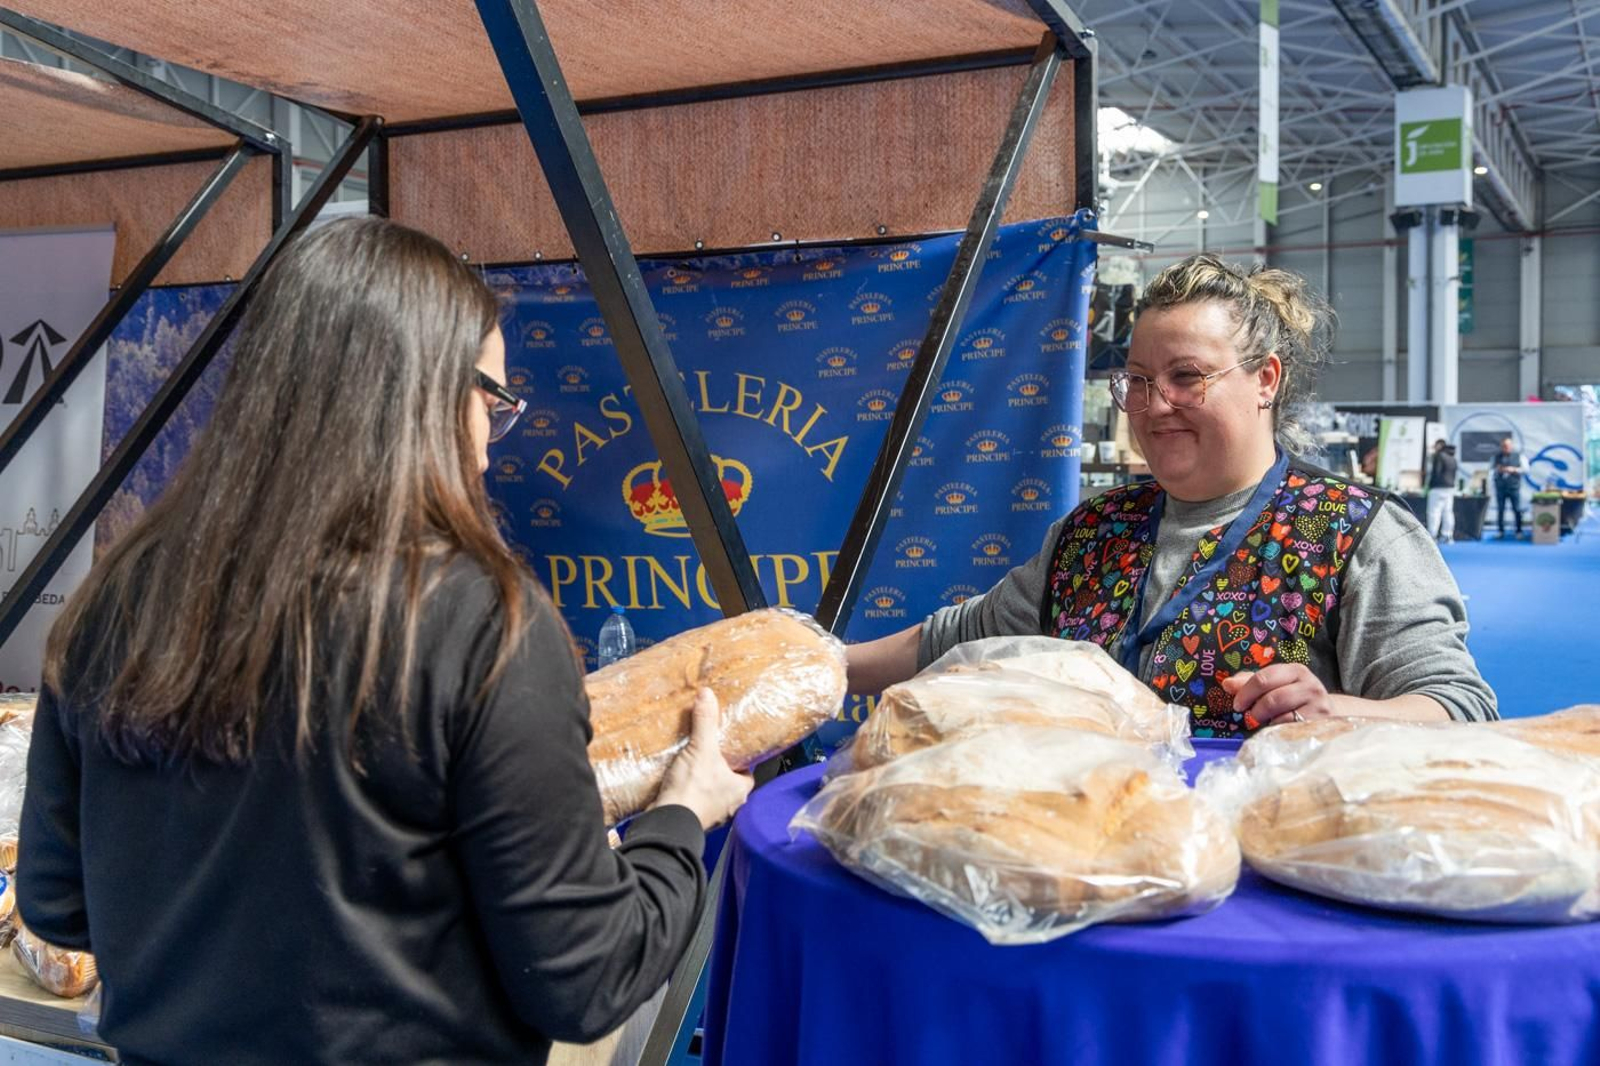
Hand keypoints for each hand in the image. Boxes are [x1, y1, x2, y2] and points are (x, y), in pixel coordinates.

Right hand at [654, 688, 753, 829]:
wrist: (667, 822)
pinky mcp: (692, 818)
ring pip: (711, 792)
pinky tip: (677, 780)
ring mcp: (711, 815)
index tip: (728, 746)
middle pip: (728, 780)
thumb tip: (707, 694)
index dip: (738, 758)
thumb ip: (705, 721)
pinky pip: (694, 801)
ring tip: (690, 763)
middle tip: (706, 751)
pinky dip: (688, 792)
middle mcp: (730, 806)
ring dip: (702, 781)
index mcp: (741, 790)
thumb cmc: (693, 790)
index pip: (747, 770)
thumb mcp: (701, 748)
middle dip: (718, 768)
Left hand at [1221, 665, 1334, 729]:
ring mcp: (1318, 704)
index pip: (1264, 678)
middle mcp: (1309, 684)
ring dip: (1266, 721)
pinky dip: (1279, 730)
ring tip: (1263, 722)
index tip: (1237, 704)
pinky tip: (1279, 729)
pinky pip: (1292, 728)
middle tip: (1248, 716)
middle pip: (1272, 698)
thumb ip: (1249, 683)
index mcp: (1295, 670)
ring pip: (1282, 714)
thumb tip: (1227, 684)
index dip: (1245, 692)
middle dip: (1255, 709)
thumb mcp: (1274, 685)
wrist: (1328, 714)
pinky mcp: (1321, 722)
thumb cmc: (1294, 698)